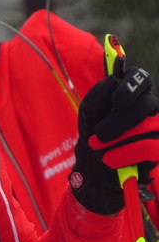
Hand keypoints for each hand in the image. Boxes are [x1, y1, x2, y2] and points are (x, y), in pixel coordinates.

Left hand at [69, 67, 158, 214]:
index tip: (116, 101)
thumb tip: (112, 84)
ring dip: (119, 140)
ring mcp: (157, 127)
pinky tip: (110, 160)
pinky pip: (150, 148)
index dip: (132, 86)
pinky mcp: (158, 148)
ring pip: (148, 127)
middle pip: (146, 104)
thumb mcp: (89, 112)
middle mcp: (149, 107)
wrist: (93, 162)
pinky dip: (127, 154)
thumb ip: (98, 97)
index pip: (141, 79)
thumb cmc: (93, 130)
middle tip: (98, 134)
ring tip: (97, 147)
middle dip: (119, 121)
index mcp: (132, 92)